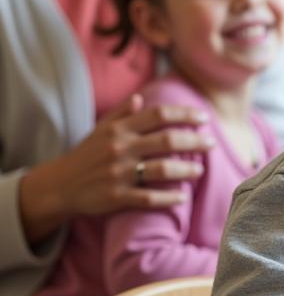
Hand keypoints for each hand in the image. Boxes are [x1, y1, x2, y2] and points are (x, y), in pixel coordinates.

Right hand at [18, 93, 213, 244]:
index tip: (204, 118)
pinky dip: (168, 198)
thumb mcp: (99, 130)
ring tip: (200, 170)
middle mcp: (121, 148)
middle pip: (168, 140)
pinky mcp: (116, 197)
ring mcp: (119, 173)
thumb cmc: (86, 155)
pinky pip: (148, 197)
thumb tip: (140, 98)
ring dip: (187, 170)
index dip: (185, 114)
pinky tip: (182, 198)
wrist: (59, 186)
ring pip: (162, 169)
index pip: (159, 115)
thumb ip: (121, 114)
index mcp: (119, 129)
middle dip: (195, 141)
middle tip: (212, 144)